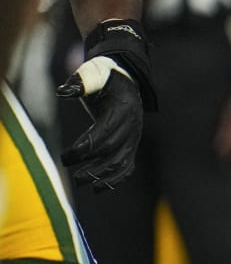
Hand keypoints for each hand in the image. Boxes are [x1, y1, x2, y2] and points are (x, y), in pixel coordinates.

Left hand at [57, 57, 142, 189]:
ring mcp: (134, 137)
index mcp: (123, 109)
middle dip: (90, 164)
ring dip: (101, 176)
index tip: (66, 156)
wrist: (126, 82)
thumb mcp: (94, 74)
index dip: (85, 147)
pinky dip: (115, 180)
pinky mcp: (131, 145)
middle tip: (70, 172)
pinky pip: (127, 167)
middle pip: (112, 150)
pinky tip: (98, 189)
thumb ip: (80, 82)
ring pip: (121, 162)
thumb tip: (63, 91)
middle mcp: (132, 125)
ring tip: (80, 182)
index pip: (105, 133)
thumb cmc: (105, 78)